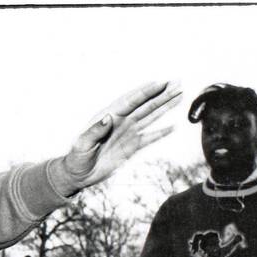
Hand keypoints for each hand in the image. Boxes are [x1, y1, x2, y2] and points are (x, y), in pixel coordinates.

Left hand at [58, 81, 181, 192]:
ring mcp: (128, 132)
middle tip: (177, 82)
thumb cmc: (77, 157)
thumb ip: (95, 131)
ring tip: (179, 95)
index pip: (131, 100)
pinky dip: (161, 132)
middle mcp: (122, 121)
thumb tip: (108, 118)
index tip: (160, 83)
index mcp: (109, 116)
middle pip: (145, 104)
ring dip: (165, 106)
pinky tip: (172, 126)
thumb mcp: (82, 143)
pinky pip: (150, 137)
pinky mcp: (132, 146)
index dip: (146, 91)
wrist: (78, 174)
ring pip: (150, 116)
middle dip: (161, 94)